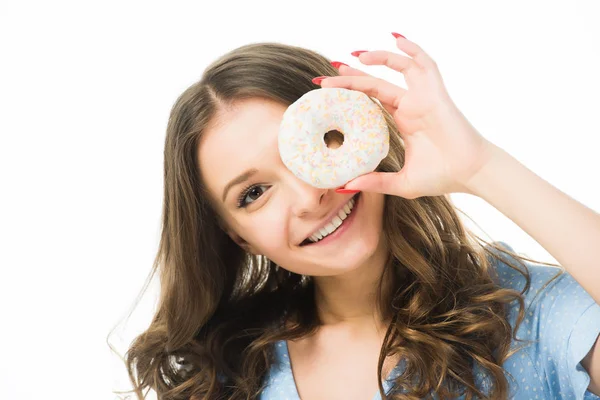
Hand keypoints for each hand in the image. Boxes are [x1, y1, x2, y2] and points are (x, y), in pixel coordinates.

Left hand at [315, 34, 497, 198]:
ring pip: (397, 68)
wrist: (470, 174)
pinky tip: (397, 38)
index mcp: (402, 121)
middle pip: (375, 83)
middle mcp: (410, 105)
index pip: (370, 100)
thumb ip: (375, 181)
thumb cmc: (441, 177)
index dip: (349, 93)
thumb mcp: (401, 182)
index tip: (325, 92)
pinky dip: (412, 49)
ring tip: (353, 56)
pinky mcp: (435, 94)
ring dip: (377, 58)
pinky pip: (425, 64)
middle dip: (350, 76)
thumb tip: (345, 186)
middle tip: (325, 74)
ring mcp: (423, 97)